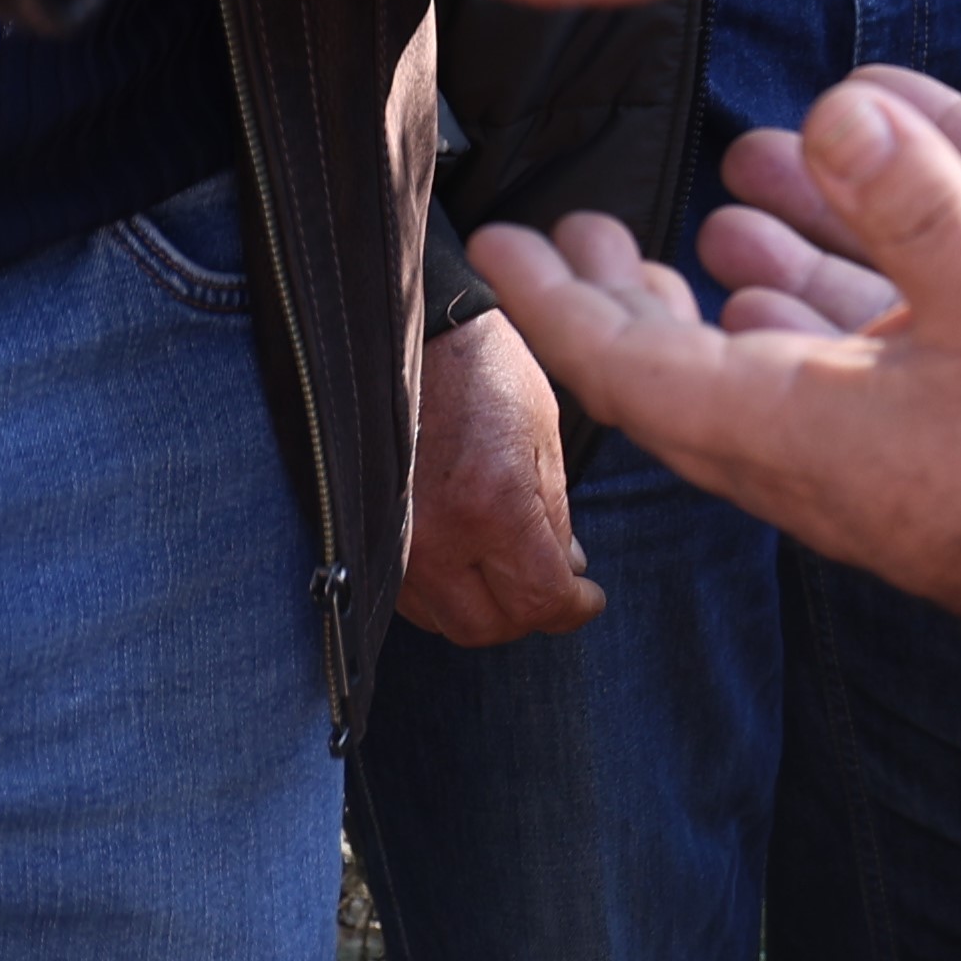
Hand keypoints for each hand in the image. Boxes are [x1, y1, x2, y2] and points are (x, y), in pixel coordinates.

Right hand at [400, 311, 606, 644]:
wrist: (411, 333)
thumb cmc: (483, 369)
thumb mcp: (542, 434)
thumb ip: (556, 514)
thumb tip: (568, 572)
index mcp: (492, 504)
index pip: (538, 601)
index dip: (572, 610)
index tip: (588, 598)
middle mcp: (437, 536)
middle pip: (489, 627)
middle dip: (530, 615)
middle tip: (555, 588)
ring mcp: (397, 541)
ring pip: (447, 621)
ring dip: (486, 609)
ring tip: (512, 574)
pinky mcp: (372, 535)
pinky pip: (412, 598)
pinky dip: (447, 594)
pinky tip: (470, 563)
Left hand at [471, 83, 960, 626]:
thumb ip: (922, 198)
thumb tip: (836, 109)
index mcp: (790, 428)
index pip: (624, 363)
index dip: (554, 297)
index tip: (499, 241)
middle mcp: (798, 472)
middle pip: (661, 385)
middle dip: (609, 302)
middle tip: (583, 232)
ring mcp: (848, 491)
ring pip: (727, 401)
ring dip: (689, 322)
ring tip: (684, 253)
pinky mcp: (898, 495)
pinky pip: (789, 415)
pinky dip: (764, 349)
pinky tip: (801, 312)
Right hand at [699, 0, 960, 512]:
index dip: (924, 121)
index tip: (849, 87)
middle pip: (920, 231)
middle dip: (830, 192)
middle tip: (745, 157)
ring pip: (892, 313)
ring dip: (804, 274)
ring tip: (718, 237)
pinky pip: (897, 403)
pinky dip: (824, 371)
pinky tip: (753, 339)